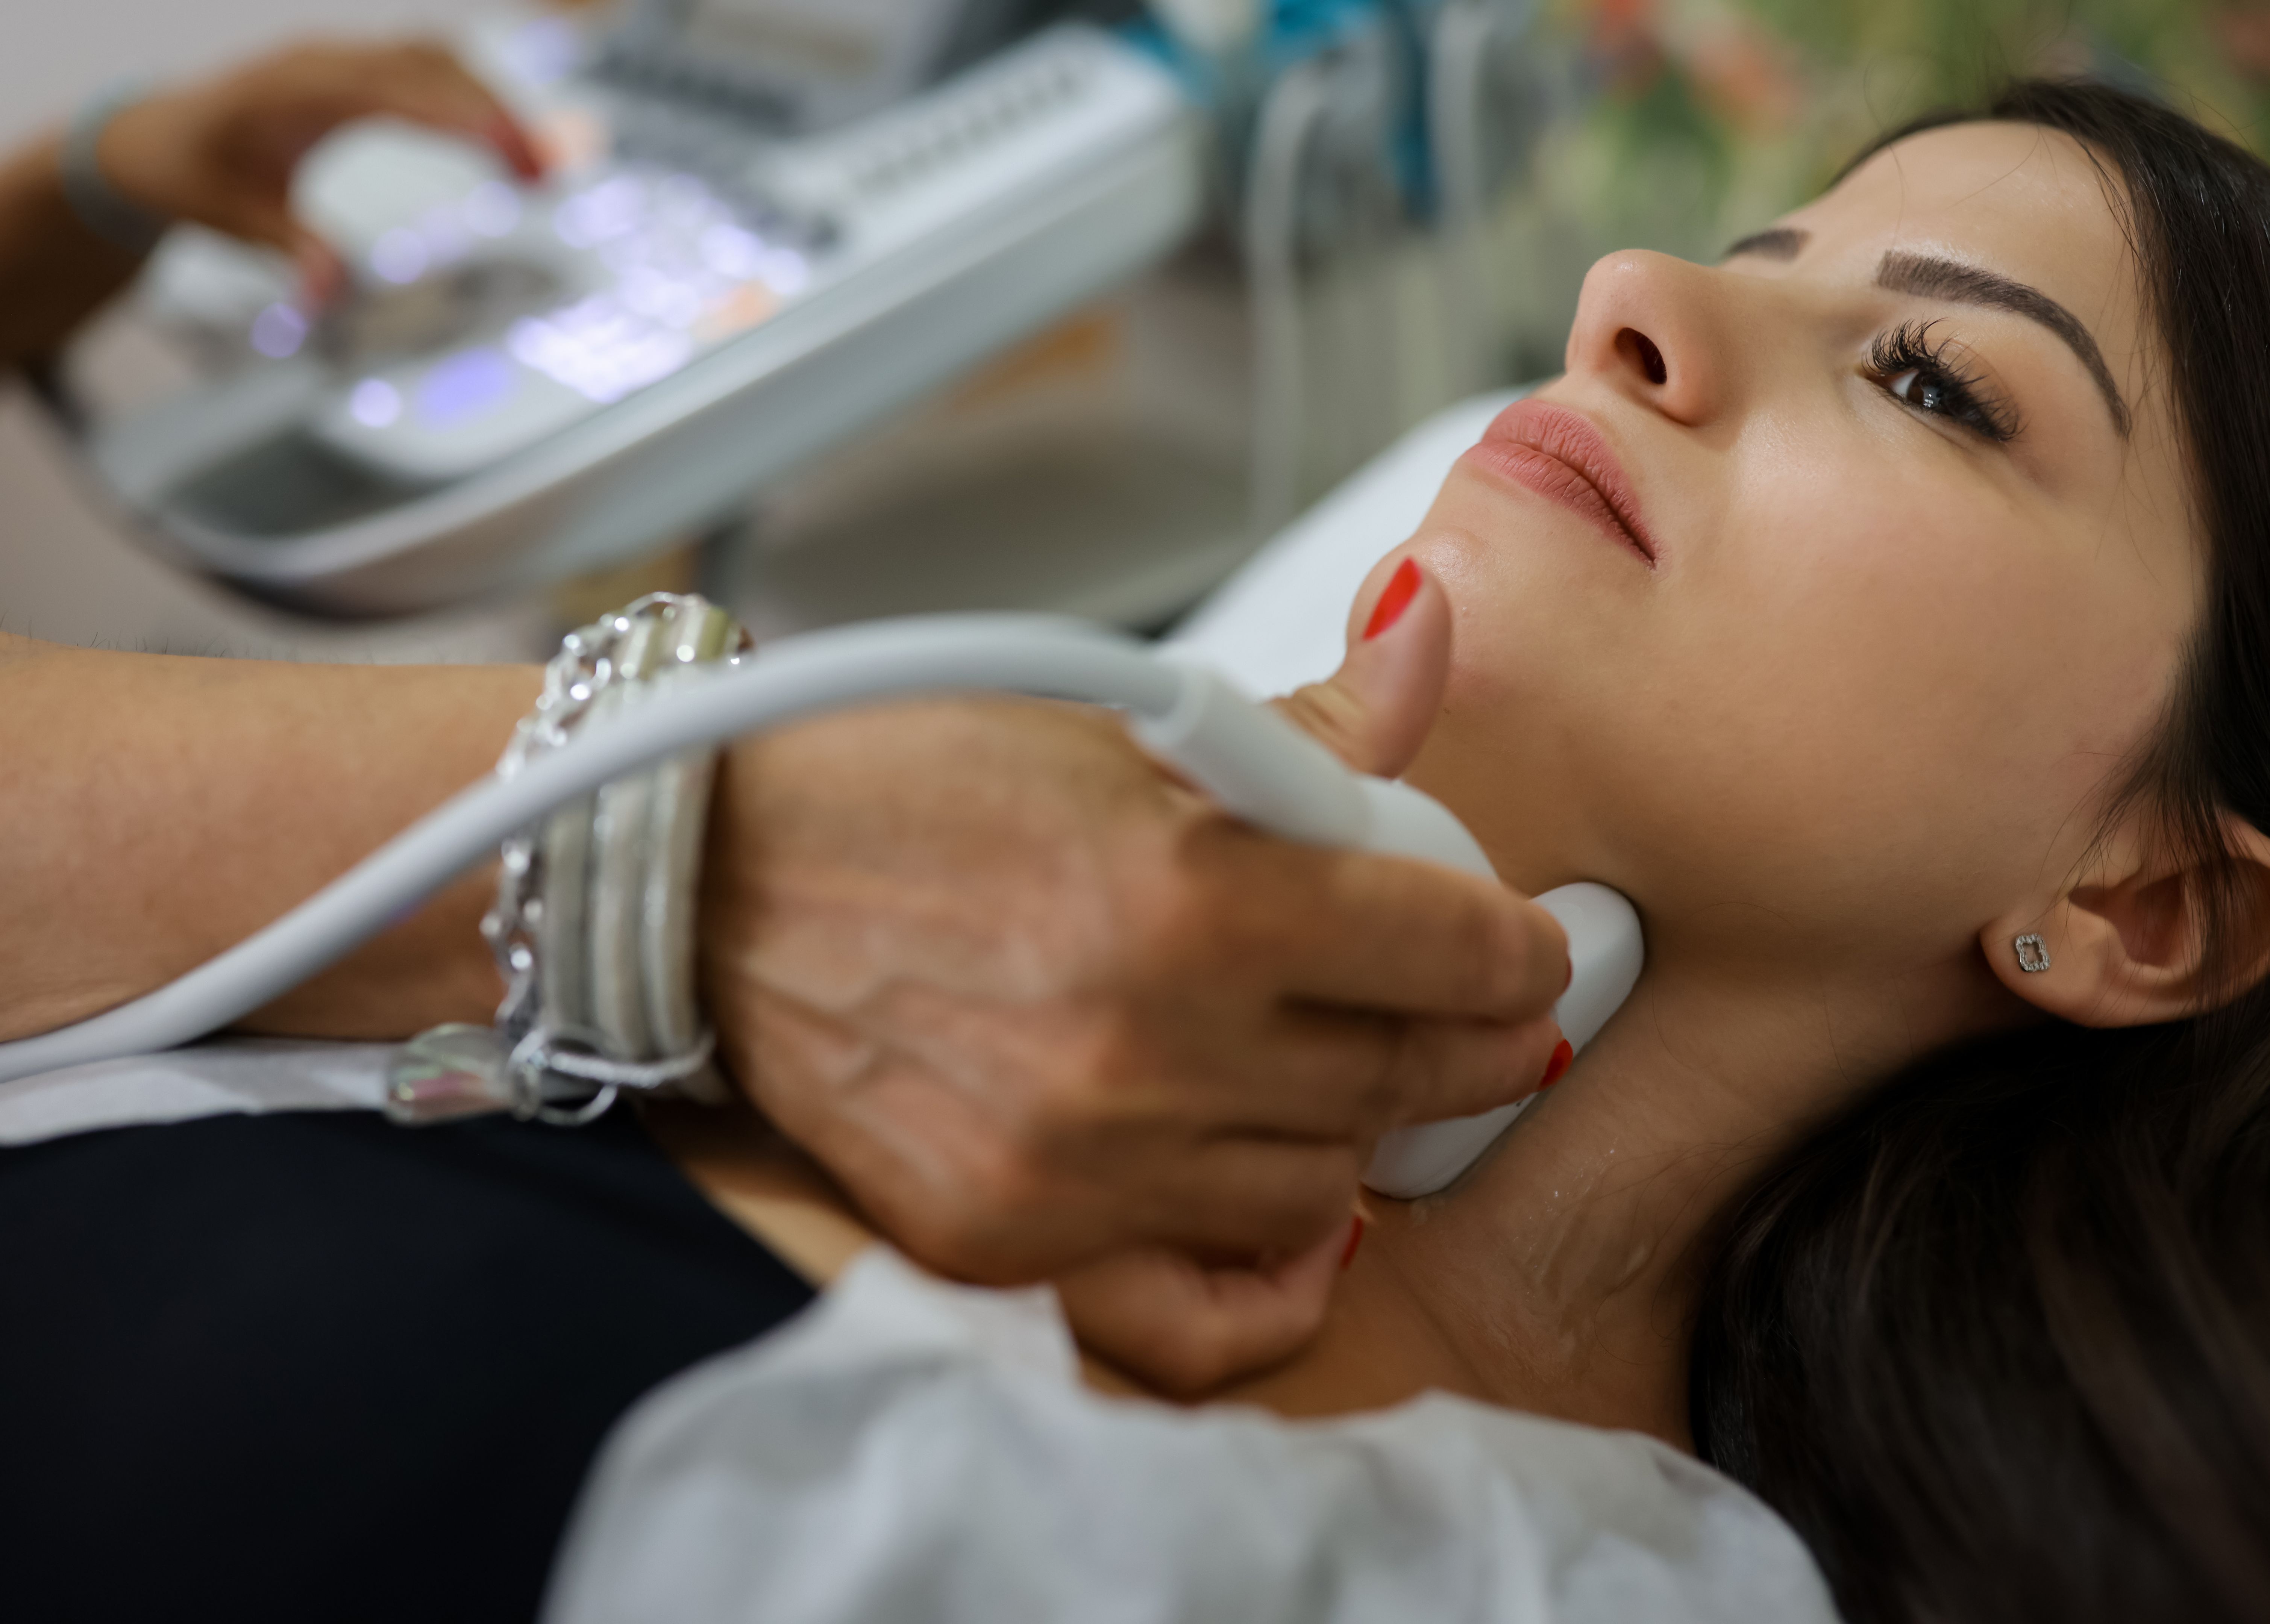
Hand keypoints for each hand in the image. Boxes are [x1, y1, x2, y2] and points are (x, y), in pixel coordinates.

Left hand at [93, 39, 544, 302]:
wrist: (153, 136)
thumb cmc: (192, 174)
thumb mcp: (235, 219)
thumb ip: (290, 248)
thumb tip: (327, 296)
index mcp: (291, 89)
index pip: (393, 90)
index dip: (458, 115)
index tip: (512, 149)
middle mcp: (324, 61)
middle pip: (432, 65)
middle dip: (499, 114)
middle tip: (553, 173)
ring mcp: (345, 59)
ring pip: (439, 60)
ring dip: (495, 104)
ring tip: (543, 165)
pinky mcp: (360, 70)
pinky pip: (429, 68)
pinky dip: (474, 99)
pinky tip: (506, 142)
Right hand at [701, 565, 1567, 1388]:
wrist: (712, 881)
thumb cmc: (907, 782)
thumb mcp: (1116, 725)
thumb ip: (1304, 723)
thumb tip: (1432, 633)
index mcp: (1189, 896)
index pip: (1449, 949)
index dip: (1515, 946)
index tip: (1521, 943)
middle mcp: (1143, 1049)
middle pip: (1404, 1075)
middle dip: (1475, 1039)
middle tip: (1477, 1011)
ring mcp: (1074, 1166)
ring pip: (1324, 1185)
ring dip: (1361, 1129)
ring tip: (1342, 1071)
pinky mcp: (1007, 1243)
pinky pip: (1202, 1314)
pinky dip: (1279, 1280)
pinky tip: (1307, 1223)